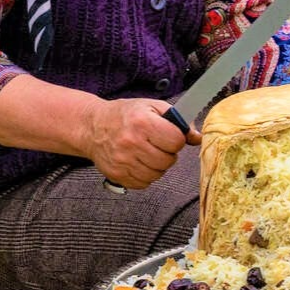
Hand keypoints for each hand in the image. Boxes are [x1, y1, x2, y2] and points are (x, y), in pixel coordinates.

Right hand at [86, 97, 200, 190]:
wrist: (92, 127)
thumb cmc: (124, 115)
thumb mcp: (152, 106)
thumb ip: (177, 120)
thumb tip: (197, 138)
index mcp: (142, 122)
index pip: (176, 141)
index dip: (176, 139)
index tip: (169, 135)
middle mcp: (131, 143)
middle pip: (168, 161)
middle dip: (168, 153)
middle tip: (158, 144)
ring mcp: (123, 161)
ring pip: (157, 174)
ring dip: (158, 166)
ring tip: (148, 153)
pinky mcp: (117, 175)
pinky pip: (144, 183)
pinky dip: (146, 175)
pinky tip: (139, 162)